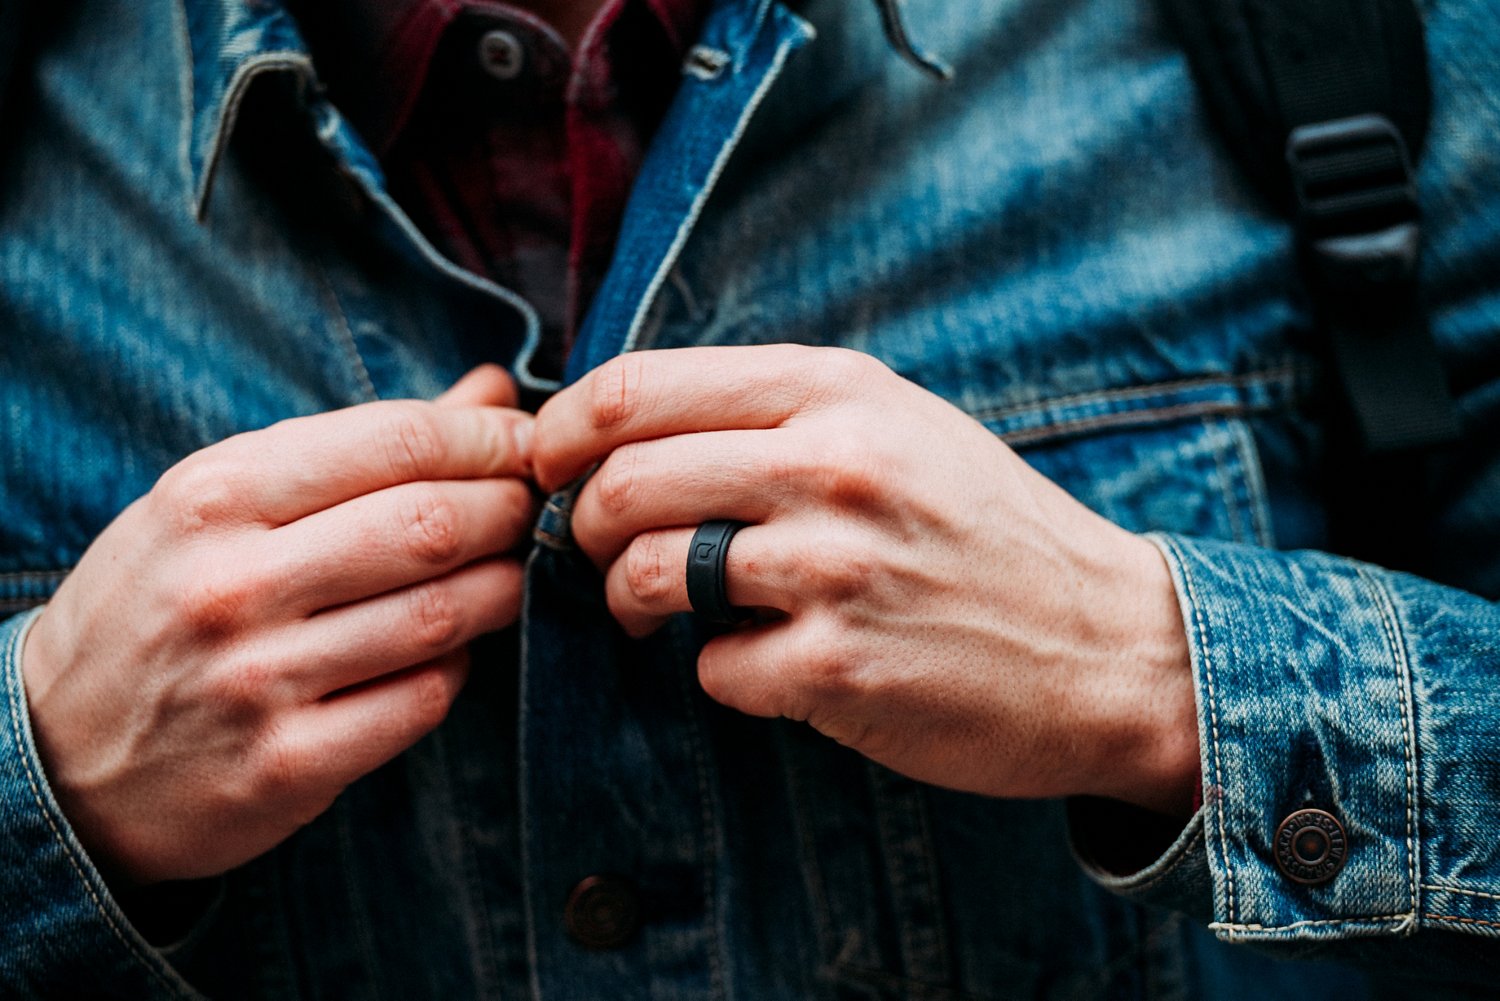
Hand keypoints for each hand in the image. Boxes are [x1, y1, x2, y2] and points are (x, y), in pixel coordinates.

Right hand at [21, 366, 535, 884]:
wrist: (59, 756)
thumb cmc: (160, 601)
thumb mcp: (222, 501)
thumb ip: (360, 446)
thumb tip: (492, 390)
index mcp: (214, 496)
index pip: (396, 441)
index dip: (487, 439)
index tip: (525, 444)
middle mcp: (231, 584)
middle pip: (431, 523)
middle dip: (508, 509)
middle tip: (530, 510)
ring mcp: (257, 680)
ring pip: (441, 614)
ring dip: (501, 589)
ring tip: (509, 574)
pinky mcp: (288, 765)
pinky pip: (422, 699)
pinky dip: (457, 667)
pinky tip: (451, 650)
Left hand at [534, 346, 1196, 814]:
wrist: (1111, 645)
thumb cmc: (988, 531)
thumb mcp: (899, 425)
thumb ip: (777, 412)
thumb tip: (632, 426)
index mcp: (837, 390)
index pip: (638, 386)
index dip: (564, 431)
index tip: (550, 465)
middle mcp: (832, 466)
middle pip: (621, 481)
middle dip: (578, 523)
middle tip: (594, 549)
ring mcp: (835, 569)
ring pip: (645, 573)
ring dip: (626, 599)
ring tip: (654, 609)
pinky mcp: (838, 667)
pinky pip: (710, 667)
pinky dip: (718, 671)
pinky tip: (762, 663)